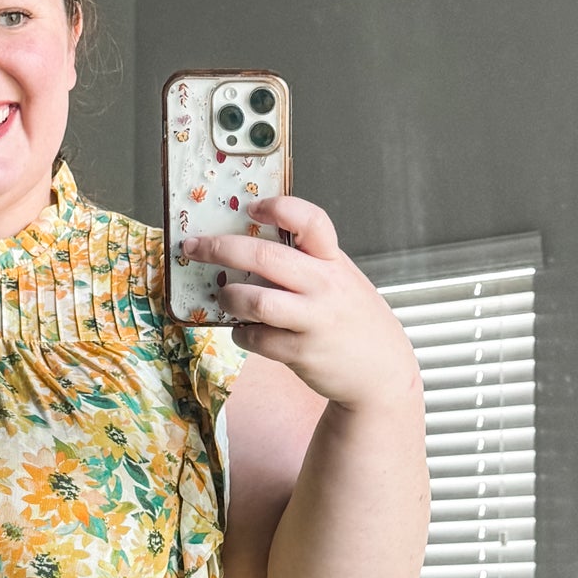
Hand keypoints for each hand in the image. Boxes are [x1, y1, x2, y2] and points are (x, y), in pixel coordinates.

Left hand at [182, 197, 420, 411]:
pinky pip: (257, 339)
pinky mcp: (301, 352)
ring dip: (229, 297)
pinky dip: (241, 334)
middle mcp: (325, 286)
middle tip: (195, 248)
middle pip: (265, 258)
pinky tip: (244, 331)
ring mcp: (314, 320)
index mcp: (334, 261)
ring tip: (224, 297)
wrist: (382, 370)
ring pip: (256, 301)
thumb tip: (250, 246)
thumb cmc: (352, 320)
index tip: (252, 207)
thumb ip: (308, 262)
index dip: (278, 208)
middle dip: (220, 249)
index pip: (311, 221)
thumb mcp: (341, 279)